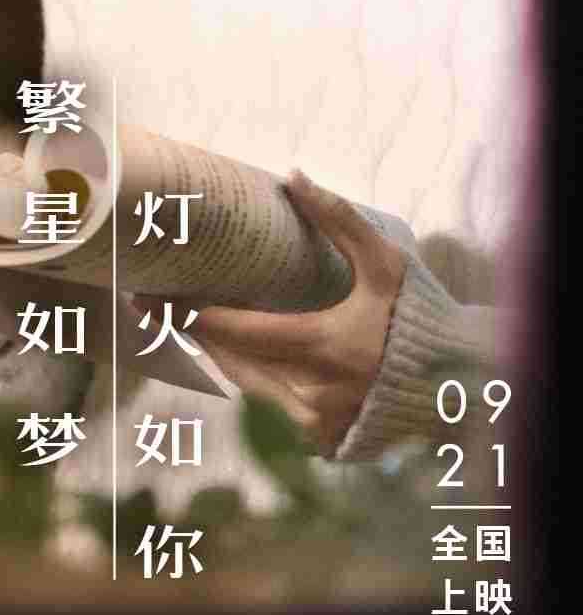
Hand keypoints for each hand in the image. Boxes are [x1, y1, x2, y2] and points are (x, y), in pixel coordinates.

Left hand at [141, 171, 408, 457]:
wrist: (458, 380)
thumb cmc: (418, 314)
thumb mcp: (383, 261)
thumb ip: (337, 217)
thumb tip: (293, 173)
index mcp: (323, 347)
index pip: (242, 332)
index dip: (196, 316)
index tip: (159, 298)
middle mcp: (314, 394)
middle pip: (235, 363)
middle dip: (196, 334)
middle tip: (155, 308)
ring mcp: (320, 424)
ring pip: (250, 389)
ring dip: (221, 357)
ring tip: (187, 326)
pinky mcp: (327, 440)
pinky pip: (275, 410)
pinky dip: (255, 382)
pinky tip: (234, 356)